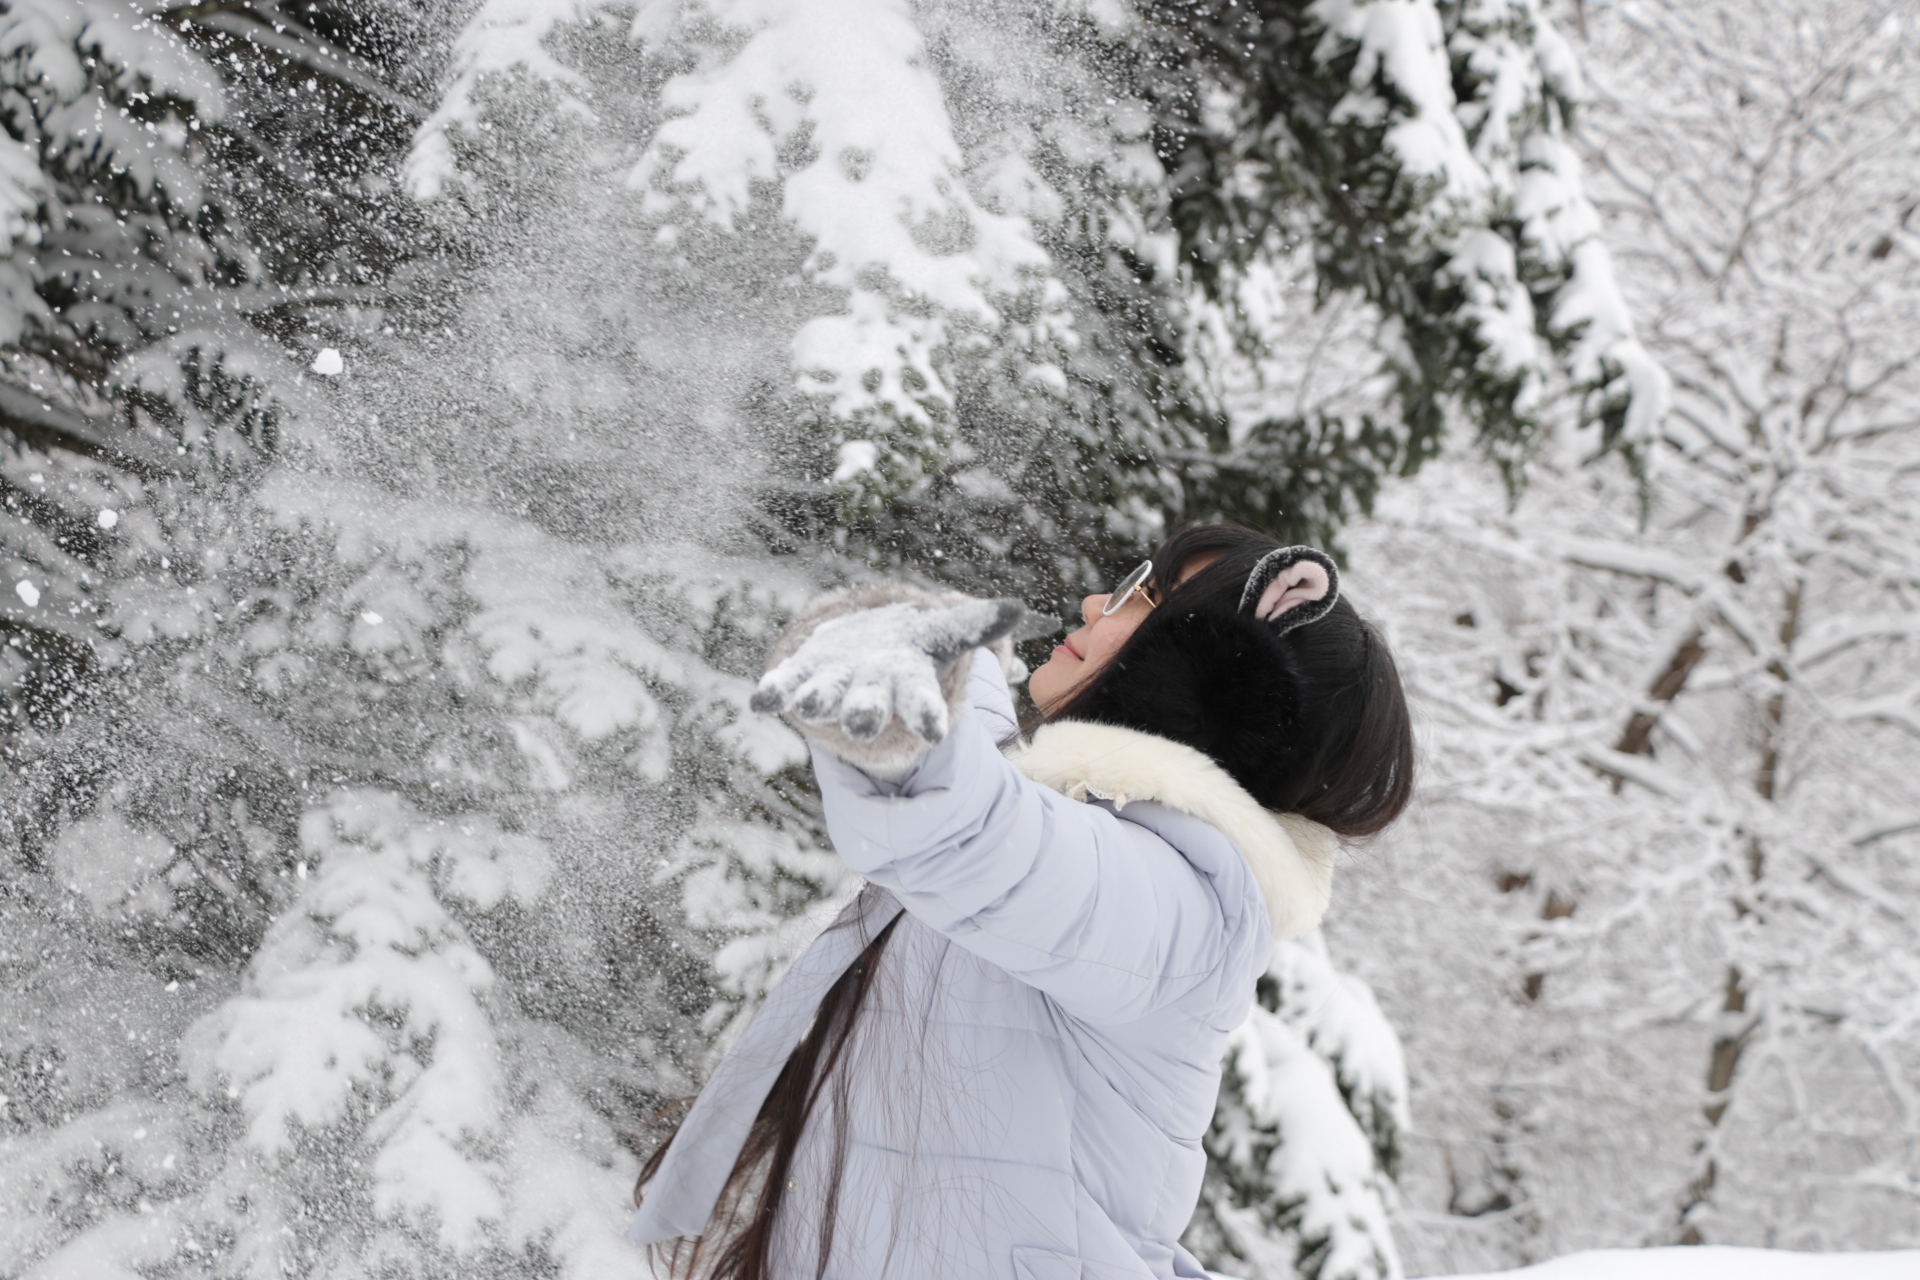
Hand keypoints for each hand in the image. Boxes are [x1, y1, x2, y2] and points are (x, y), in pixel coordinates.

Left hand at [751, 597, 1024, 743]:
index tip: (933, 732)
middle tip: (860, 724)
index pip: (921, 706)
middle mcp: (868, 696)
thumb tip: (1018, 609)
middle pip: (867, 709)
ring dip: (813, 701)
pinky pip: (783, 689)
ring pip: (823, 699)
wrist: (863, 656)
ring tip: (804, 705)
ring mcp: (830, 690)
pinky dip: (772, 694)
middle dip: (862, 714)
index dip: (926, 717)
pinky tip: (760, 701)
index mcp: (906, 686)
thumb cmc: (908, 649)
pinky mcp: (799, 678)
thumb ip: (974, 624)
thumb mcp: (941, 634)